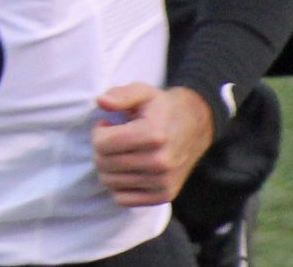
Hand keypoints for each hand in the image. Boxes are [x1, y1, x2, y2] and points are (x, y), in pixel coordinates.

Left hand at [92, 82, 213, 206]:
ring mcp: (164, 182)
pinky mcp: (164, 196)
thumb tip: (101, 102)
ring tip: (120, 151)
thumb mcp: (142, 92)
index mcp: (153, 134)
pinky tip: (126, 167)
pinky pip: (123, 199)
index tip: (106, 124)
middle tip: (110, 138)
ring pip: (110, 182)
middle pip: (104, 164)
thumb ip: (120, 95)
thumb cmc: (161, 107)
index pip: (103, 144)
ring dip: (108, 166)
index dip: (98, 132)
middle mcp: (161, 161)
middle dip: (100, 149)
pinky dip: (118, 184)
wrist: (194, 126)